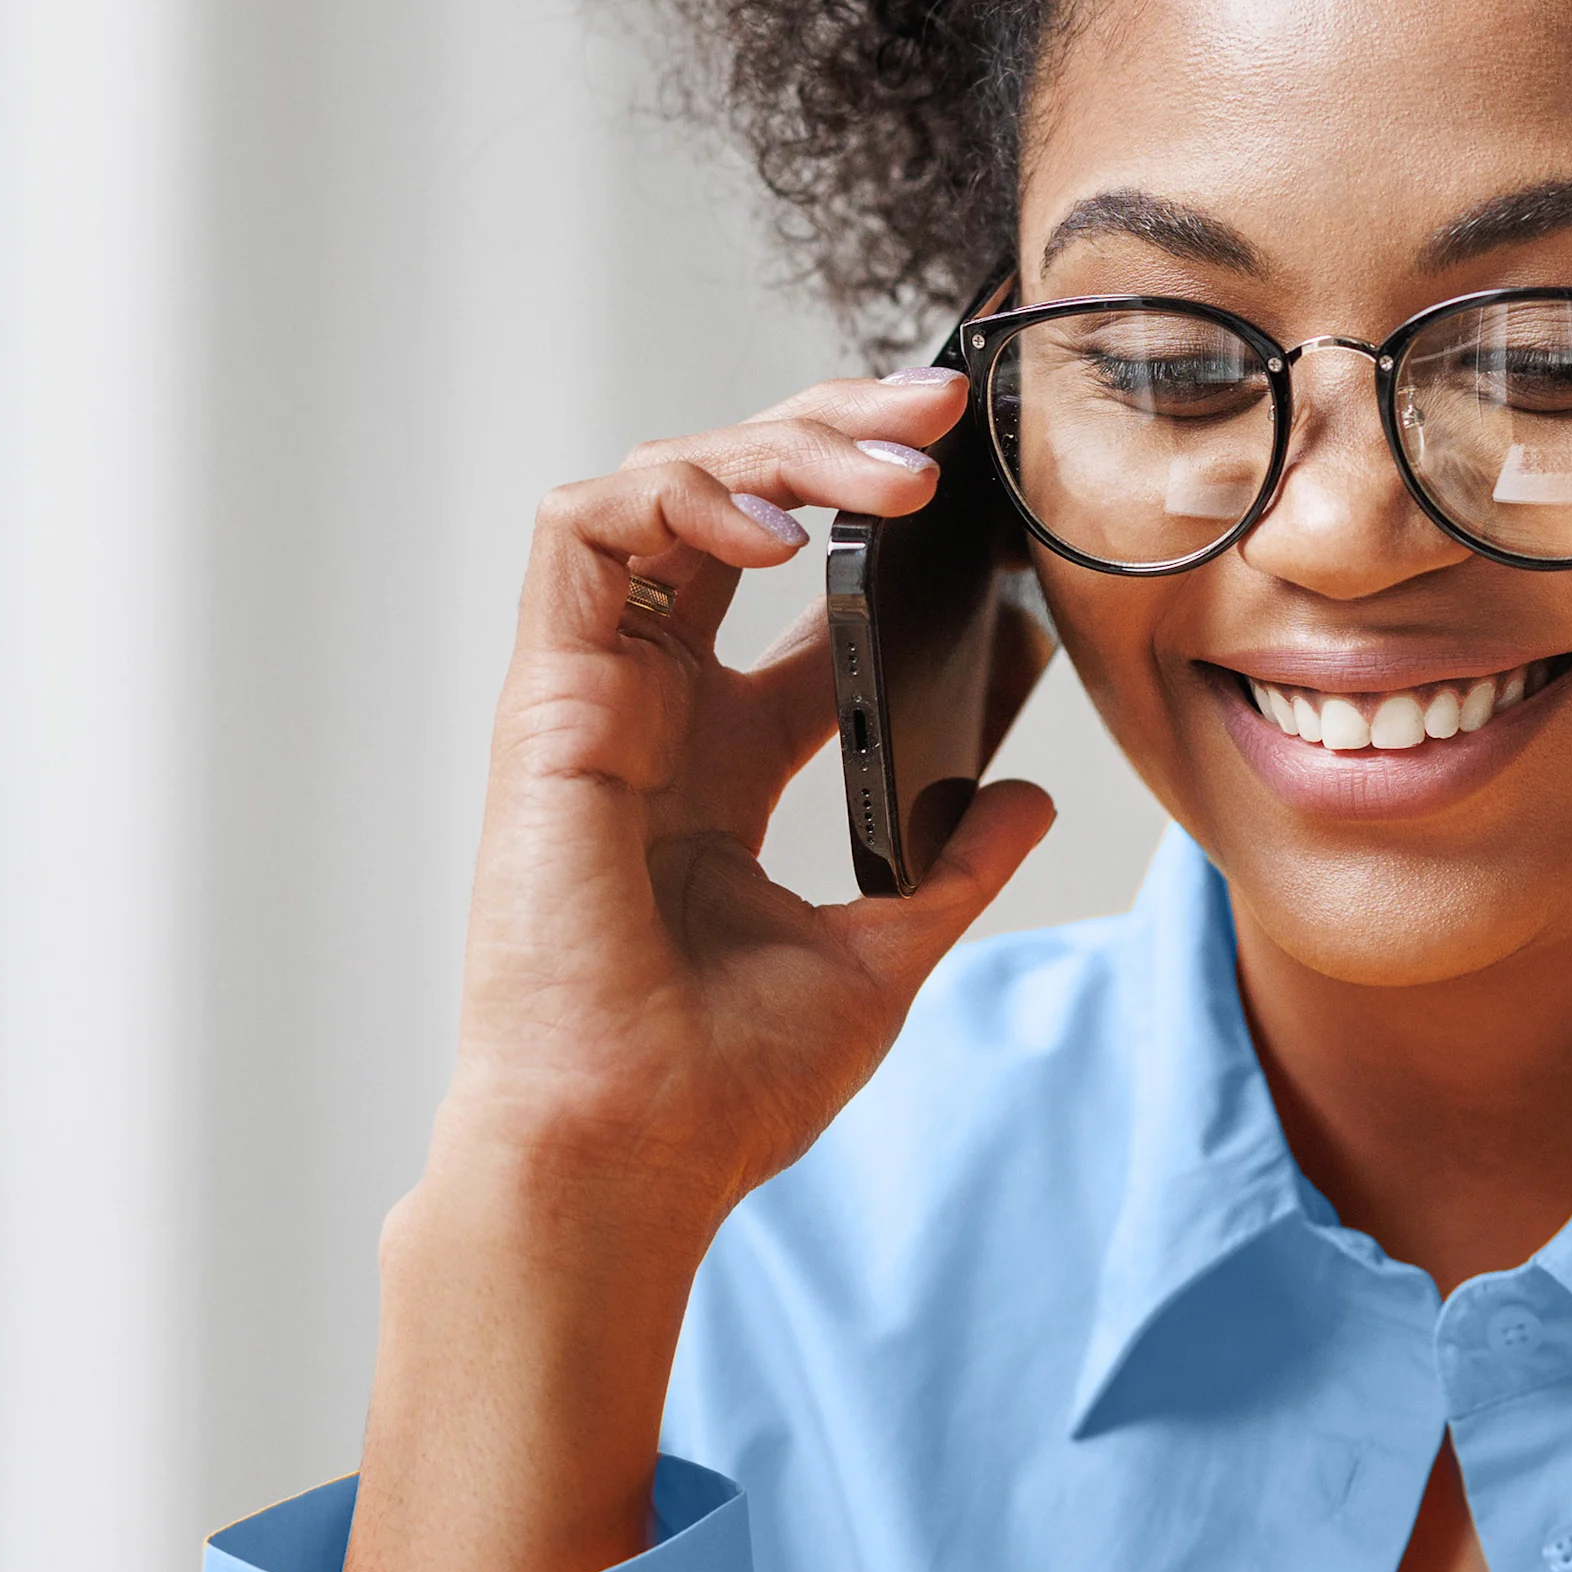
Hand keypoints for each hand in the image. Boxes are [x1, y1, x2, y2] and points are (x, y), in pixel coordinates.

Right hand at [344, 364, 1051, 1571]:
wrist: (630, 1159)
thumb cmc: (717, 1088)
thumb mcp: (878, 956)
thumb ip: (947, 868)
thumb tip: (1023, 799)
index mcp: (717, 762)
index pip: (796, 597)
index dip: (879, 527)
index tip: (988, 499)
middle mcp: (650, 711)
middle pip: (732, 509)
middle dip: (833, 437)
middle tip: (948, 412)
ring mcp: (595, 699)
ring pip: (663, 491)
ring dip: (779, 447)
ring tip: (900, 462)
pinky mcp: (548, 701)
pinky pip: (587, 533)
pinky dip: (684, 498)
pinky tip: (788, 532)